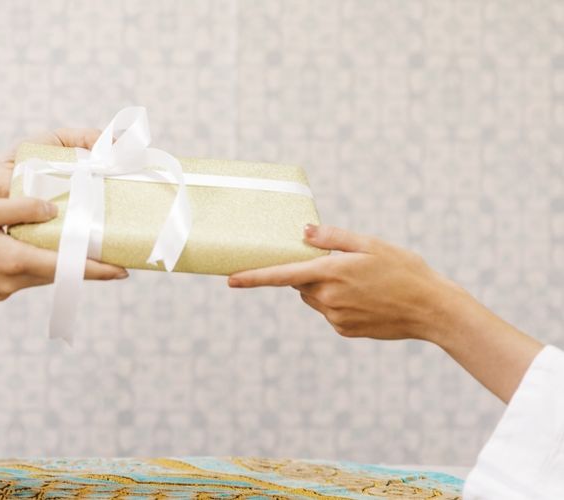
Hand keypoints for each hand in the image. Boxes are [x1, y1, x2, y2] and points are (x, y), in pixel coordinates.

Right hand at [0, 126, 127, 281]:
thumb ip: (21, 208)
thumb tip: (54, 210)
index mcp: (12, 262)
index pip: (66, 268)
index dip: (98, 271)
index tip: (124, 271)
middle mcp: (12, 281)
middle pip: (60, 273)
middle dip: (85, 265)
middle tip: (113, 253)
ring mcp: (3, 289)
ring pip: (45, 274)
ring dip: (63, 262)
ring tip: (84, 245)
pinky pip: (28, 274)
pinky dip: (41, 261)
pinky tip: (44, 245)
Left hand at [228, 224, 542, 402]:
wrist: (432, 309)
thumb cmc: (404, 270)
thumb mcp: (370, 244)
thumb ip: (332, 238)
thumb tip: (303, 234)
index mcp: (331, 273)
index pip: (281, 276)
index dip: (254, 277)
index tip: (230, 280)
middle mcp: (328, 298)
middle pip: (301, 284)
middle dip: (311, 273)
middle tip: (342, 265)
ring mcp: (335, 318)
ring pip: (315, 299)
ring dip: (326, 289)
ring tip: (362, 283)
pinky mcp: (344, 330)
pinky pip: (330, 313)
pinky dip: (340, 304)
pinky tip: (367, 300)